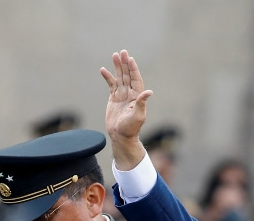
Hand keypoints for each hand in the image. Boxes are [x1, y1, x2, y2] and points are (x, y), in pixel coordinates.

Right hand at [100, 49, 151, 169]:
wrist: (120, 136)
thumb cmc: (131, 128)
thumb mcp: (138, 115)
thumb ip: (142, 103)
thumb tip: (149, 92)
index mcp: (137, 96)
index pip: (135, 79)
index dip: (133, 69)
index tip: (130, 59)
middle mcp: (130, 94)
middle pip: (127, 75)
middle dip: (125, 64)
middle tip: (122, 52)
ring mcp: (122, 95)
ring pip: (119, 77)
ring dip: (117, 67)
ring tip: (114, 55)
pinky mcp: (113, 99)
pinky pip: (111, 85)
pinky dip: (108, 77)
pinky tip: (104, 70)